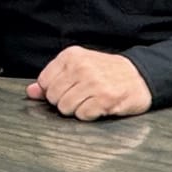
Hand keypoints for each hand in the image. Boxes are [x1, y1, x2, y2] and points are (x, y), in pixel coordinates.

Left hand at [27, 47, 151, 120]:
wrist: (140, 77)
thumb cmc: (106, 73)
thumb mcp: (79, 68)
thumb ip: (53, 79)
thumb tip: (30, 92)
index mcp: (71, 56)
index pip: (44, 82)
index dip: (53, 91)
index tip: (68, 89)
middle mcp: (81, 67)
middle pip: (53, 97)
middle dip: (64, 102)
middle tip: (81, 96)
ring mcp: (93, 83)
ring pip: (65, 108)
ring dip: (77, 110)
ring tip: (90, 101)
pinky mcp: (105, 99)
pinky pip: (82, 115)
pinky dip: (89, 115)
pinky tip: (99, 106)